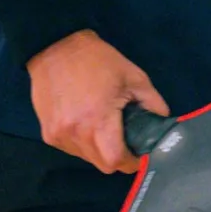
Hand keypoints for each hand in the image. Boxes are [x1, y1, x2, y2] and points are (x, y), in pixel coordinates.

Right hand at [26, 30, 168, 172]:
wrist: (55, 47)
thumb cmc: (97, 60)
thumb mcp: (134, 77)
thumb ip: (153, 103)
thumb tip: (163, 123)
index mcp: (97, 119)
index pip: (116, 161)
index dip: (131, 161)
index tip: (140, 153)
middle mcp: (75, 133)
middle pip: (103, 164)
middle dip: (118, 157)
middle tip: (126, 140)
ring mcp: (58, 135)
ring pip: (87, 158)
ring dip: (99, 151)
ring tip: (104, 127)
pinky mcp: (47, 133)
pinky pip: (72, 149)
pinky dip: (83, 144)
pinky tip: (86, 123)